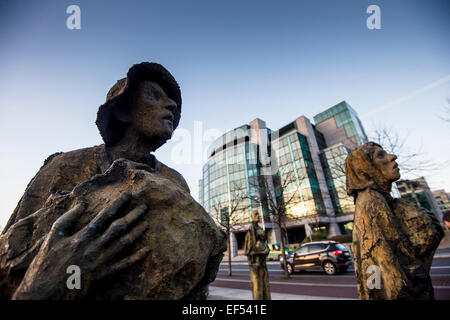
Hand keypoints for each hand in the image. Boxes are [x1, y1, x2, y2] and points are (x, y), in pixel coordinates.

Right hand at [12, 191, 150, 299]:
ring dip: (137, 232)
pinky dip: (136, 257)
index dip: (118, 203)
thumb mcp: (52, 238)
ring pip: (124, 244)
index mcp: (82, 237)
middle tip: (145, 206)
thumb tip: (81, 204)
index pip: (104, 215)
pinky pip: (123, 265)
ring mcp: (100, 262)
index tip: (128, 194)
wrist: (43, 293)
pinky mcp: (102, 275)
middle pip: (118, 228)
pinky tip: (147, 250)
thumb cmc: (45, 264)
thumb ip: (67, 219)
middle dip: (133, 215)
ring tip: (147, 222)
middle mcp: (94, 247)